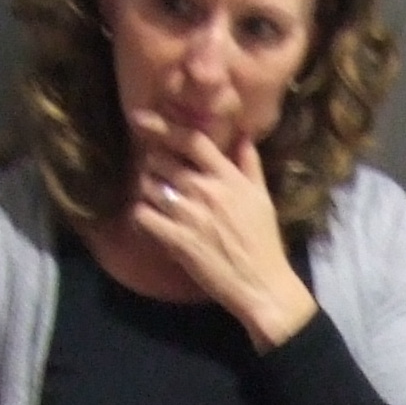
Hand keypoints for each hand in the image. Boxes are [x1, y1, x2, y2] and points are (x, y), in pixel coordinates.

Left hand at [131, 111, 316, 348]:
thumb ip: (249, 165)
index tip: (141, 120)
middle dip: (152, 164)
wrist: (261, 284)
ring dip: (146, 189)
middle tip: (155, 174)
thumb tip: (243, 136)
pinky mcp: (177, 240)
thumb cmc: (264, 241)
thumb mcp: (262, 198)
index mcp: (228, 177)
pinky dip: (140, 214)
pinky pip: (143, 216)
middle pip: (161, 160)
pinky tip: (148, 219)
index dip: (163, 127)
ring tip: (154, 198)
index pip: (192, 140)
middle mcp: (207, 190)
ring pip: (148, 186)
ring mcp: (190, 215)